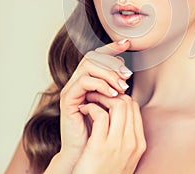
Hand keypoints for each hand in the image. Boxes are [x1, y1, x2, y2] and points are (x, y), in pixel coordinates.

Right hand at [56, 39, 133, 170]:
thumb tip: (126, 73)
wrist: (86, 151)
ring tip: (122, 87)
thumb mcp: (111, 103)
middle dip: (112, 61)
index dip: (111, 47)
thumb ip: (114, 87)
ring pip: (88, 66)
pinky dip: (101, 85)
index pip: (98, 56)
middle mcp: (78, 81)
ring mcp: (71, 88)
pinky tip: (113, 94)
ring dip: (108, 73)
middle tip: (127, 74)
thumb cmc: (100, 128)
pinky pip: (84, 82)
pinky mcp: (68, 98)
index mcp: (88, 80)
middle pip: (92, 56)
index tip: (127, 43)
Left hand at [73, 93, 145, 173]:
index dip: (121, 97)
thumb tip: (119, 114)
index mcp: (138, 143)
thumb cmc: (102, 172)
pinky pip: (101, 115)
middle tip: (98, 93)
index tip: (108, 96)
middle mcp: (132, 142)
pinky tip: (85, 109)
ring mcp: (118, 144)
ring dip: (102, 96)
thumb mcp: (122, 156)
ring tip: (91, 98)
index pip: (135, 108)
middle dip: (112, 93)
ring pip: (118, 104)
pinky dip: (92, 106)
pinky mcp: (101, 146)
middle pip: (128, 102)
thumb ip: (125, 136)